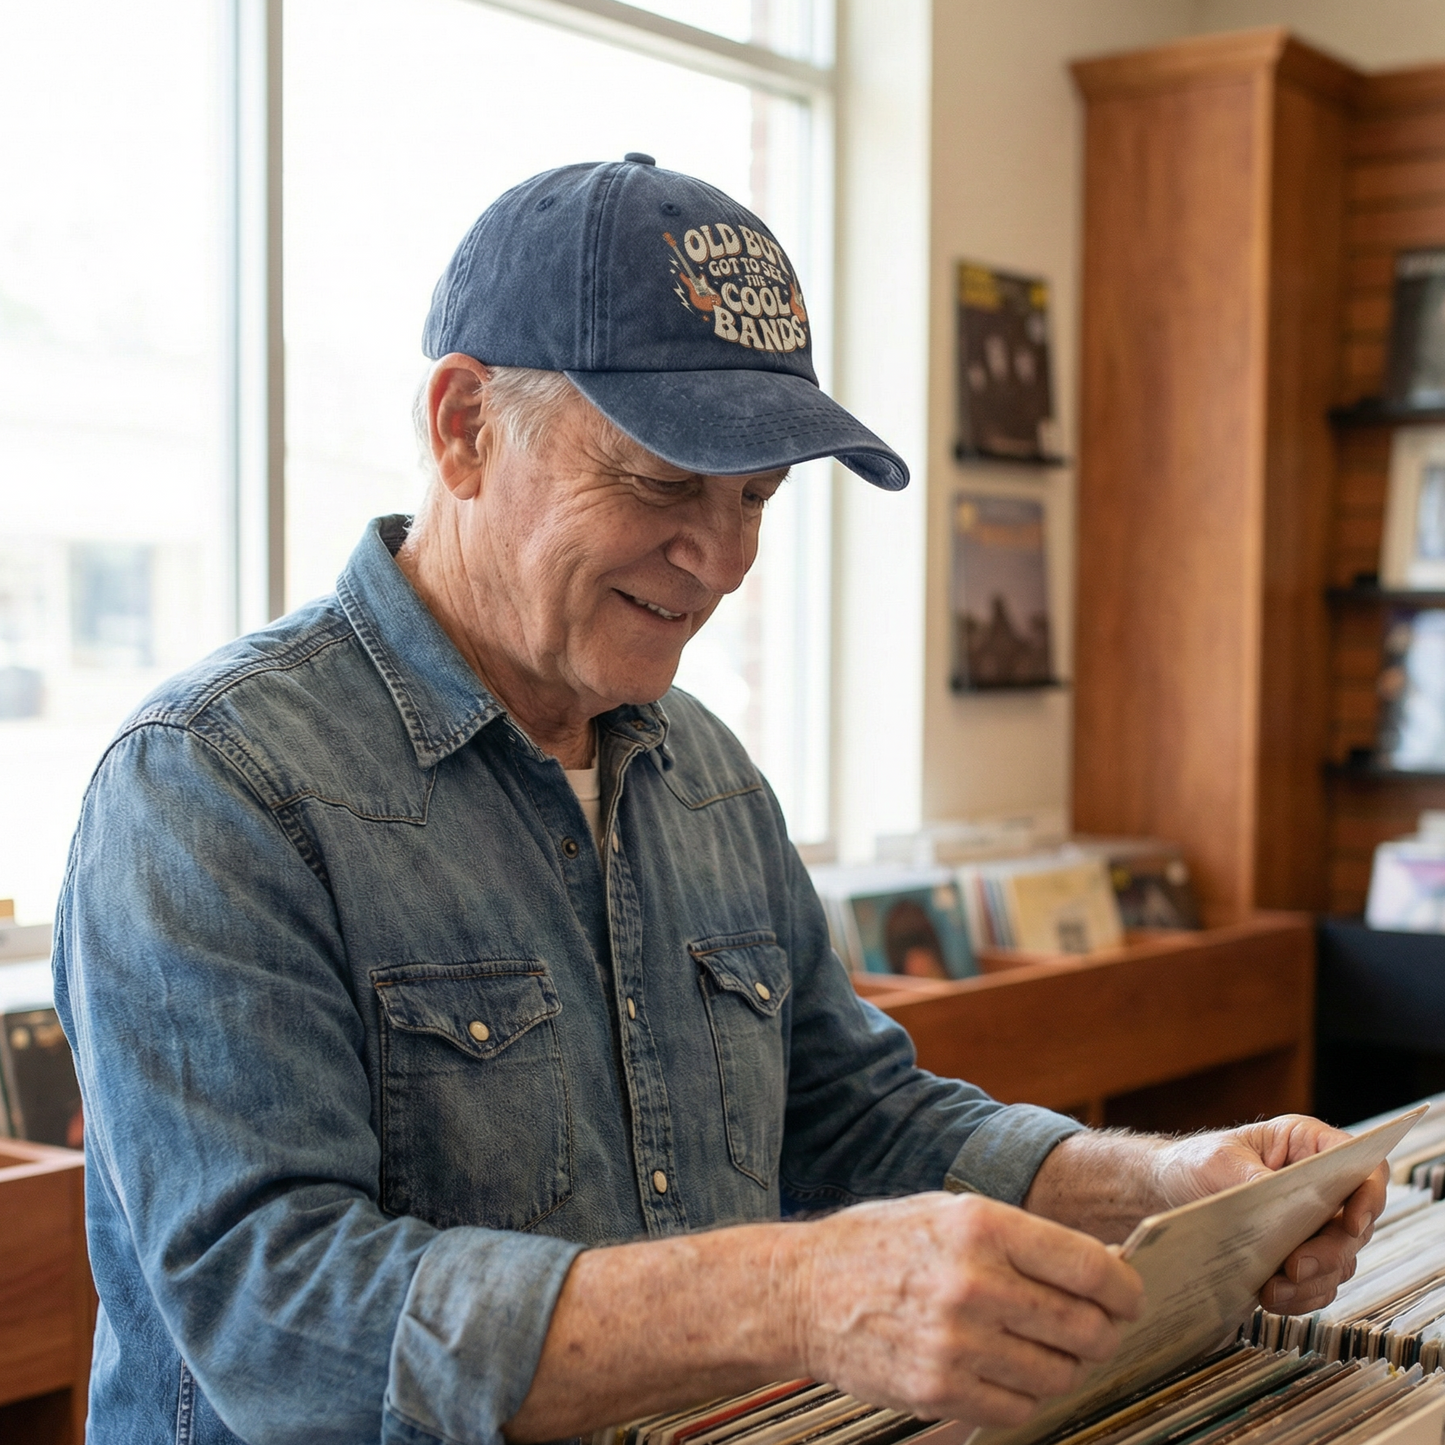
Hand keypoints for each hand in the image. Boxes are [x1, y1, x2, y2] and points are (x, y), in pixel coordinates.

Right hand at [788, 1191, 1144, 1426]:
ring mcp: (956, 1343)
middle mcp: (973, 1283)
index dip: (1124, 1289)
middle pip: (1085, 1327)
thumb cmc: (880, 1245)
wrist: (802, 1292)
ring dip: (1063, 1366)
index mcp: (980, 1226)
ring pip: (1058, 1374)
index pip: (1090, 1268)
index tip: (1128, 1297)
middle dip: (1102, 1332)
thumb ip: (1022, 1238)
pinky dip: (1025, 1395)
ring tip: (1040, 1348)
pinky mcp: (940, 1391)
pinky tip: (1004, 1371)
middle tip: (1095, 1329)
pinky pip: (1020, 1408)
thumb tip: (1101, 1267)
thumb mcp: (949, 1213)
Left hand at [1155, 1115, 1385, 1314]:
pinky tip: (1272, 1297)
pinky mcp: (1299, 1255)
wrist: (1165, 1192)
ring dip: (1313, 1281)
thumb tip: (1284, 1205)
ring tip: (1274, 1289)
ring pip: (1341, 1261)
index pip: (1364, 1168)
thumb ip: (1253, 1179)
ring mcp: (1313, 1224)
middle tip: (1296, 1267)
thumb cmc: (1194, 1162)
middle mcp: (1321, 1187)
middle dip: (1330, 1252)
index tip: (1351, 1223)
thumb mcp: (1218, 1161)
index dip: (1369, 1196)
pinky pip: (1318, 1284)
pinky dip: (1301, 1296)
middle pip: (1356, 1225)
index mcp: (1307, 1146)